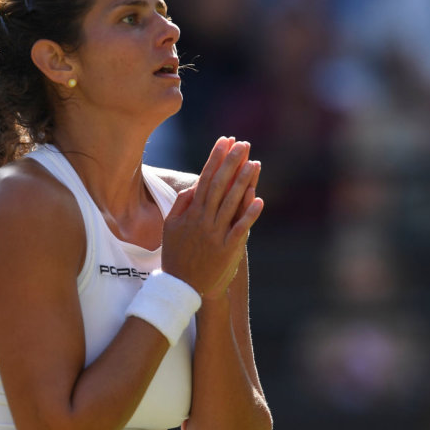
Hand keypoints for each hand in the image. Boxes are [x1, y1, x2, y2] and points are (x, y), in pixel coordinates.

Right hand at [162, 137, 263, 299]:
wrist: (181, 287)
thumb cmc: (176, 255)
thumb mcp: (171, 227)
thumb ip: (182, 204)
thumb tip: (196, 184)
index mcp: (191, 213)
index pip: (205, 179)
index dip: (215, 159)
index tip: (224, 142)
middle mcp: (204, 220)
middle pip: (220, 186)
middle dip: (230, 163)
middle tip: (242, 144)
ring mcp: (216, 234)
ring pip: (230, 203)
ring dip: (242, 182)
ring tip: (253, 163)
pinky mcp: (227, 249)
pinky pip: (239, 229)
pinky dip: (248, 214)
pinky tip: (258, 199)